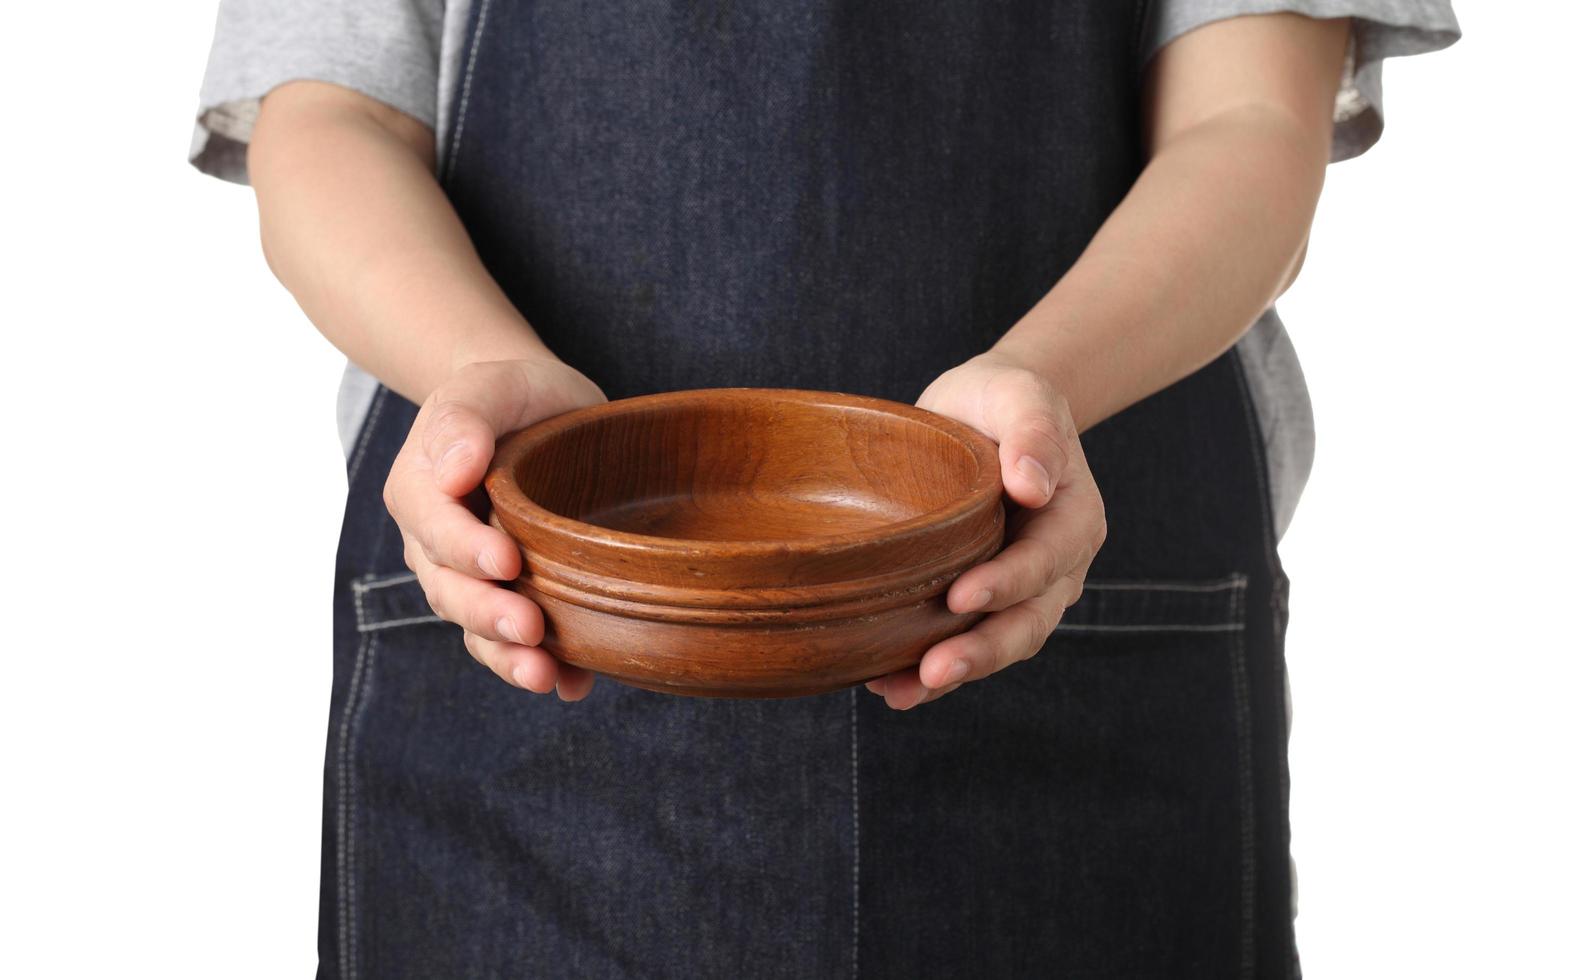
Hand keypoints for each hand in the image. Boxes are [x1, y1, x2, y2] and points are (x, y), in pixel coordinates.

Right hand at [382, 357, 607, 699]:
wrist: (538, 416)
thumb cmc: (510, 397)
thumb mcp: (488, 386)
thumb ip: (465, 419)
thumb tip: (455, 471)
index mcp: (421, 488)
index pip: (432, 525)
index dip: (464, 548)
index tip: (505, 560)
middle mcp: (435, 544)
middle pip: (449, 589)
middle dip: (487, 614)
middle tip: (530, 628)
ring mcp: (469, 579)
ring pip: (476, 627)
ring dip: (507, 657)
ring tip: (546, 674)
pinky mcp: (509, 599)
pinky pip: (513, 644)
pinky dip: (545, 668)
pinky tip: (574, 684)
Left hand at [865, 351, 1106, 708]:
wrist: (986, 412)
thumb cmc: (1004, 400)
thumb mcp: (1021, 395)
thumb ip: (1032, 432)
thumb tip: (1033, 486)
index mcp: (1074, 518)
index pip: (1047, 561)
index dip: (1008, 584)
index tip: (962, 597)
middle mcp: (1056, 565)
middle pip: (1028, 621)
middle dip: (983, 651)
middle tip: (933, 671)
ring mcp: (1022, 590)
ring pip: (999, 644)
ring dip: (955, 673)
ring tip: (904, 691)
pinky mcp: (982, 599)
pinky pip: (965, 642)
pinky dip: (931, 670)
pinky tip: (888, 685)